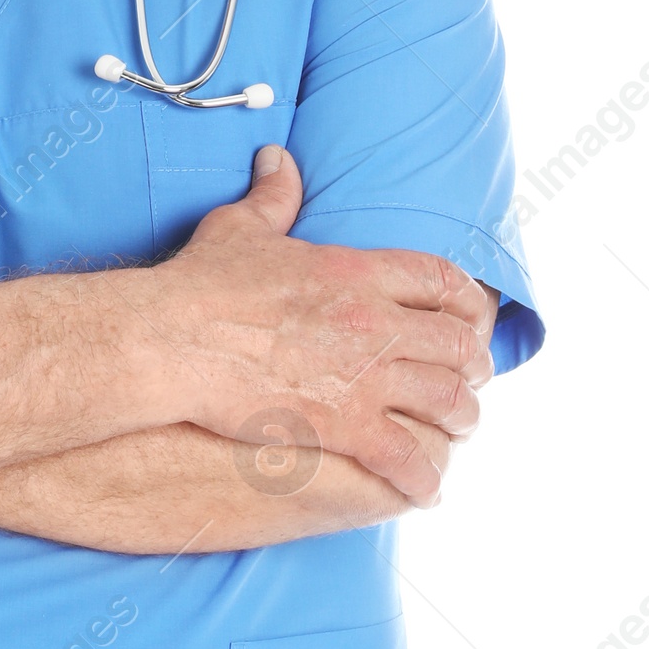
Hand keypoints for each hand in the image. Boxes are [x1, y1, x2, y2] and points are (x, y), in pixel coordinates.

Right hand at [142, 144, 494, 506]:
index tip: (470, 319)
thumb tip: (277, 159)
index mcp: (359, 272)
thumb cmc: (202, 284)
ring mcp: (365, 377)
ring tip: (459, 429)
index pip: (444, 281)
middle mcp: (376, 324)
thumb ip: (273, 195)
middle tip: (471, 379)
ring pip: (448, 402)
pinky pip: (407, 459)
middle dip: (475, 366)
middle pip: (460, 346)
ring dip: (462, 419)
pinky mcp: (345, 426)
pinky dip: (424, 478)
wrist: (173, 339)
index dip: (467, 303)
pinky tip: (425, 489)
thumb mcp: (241, 227)